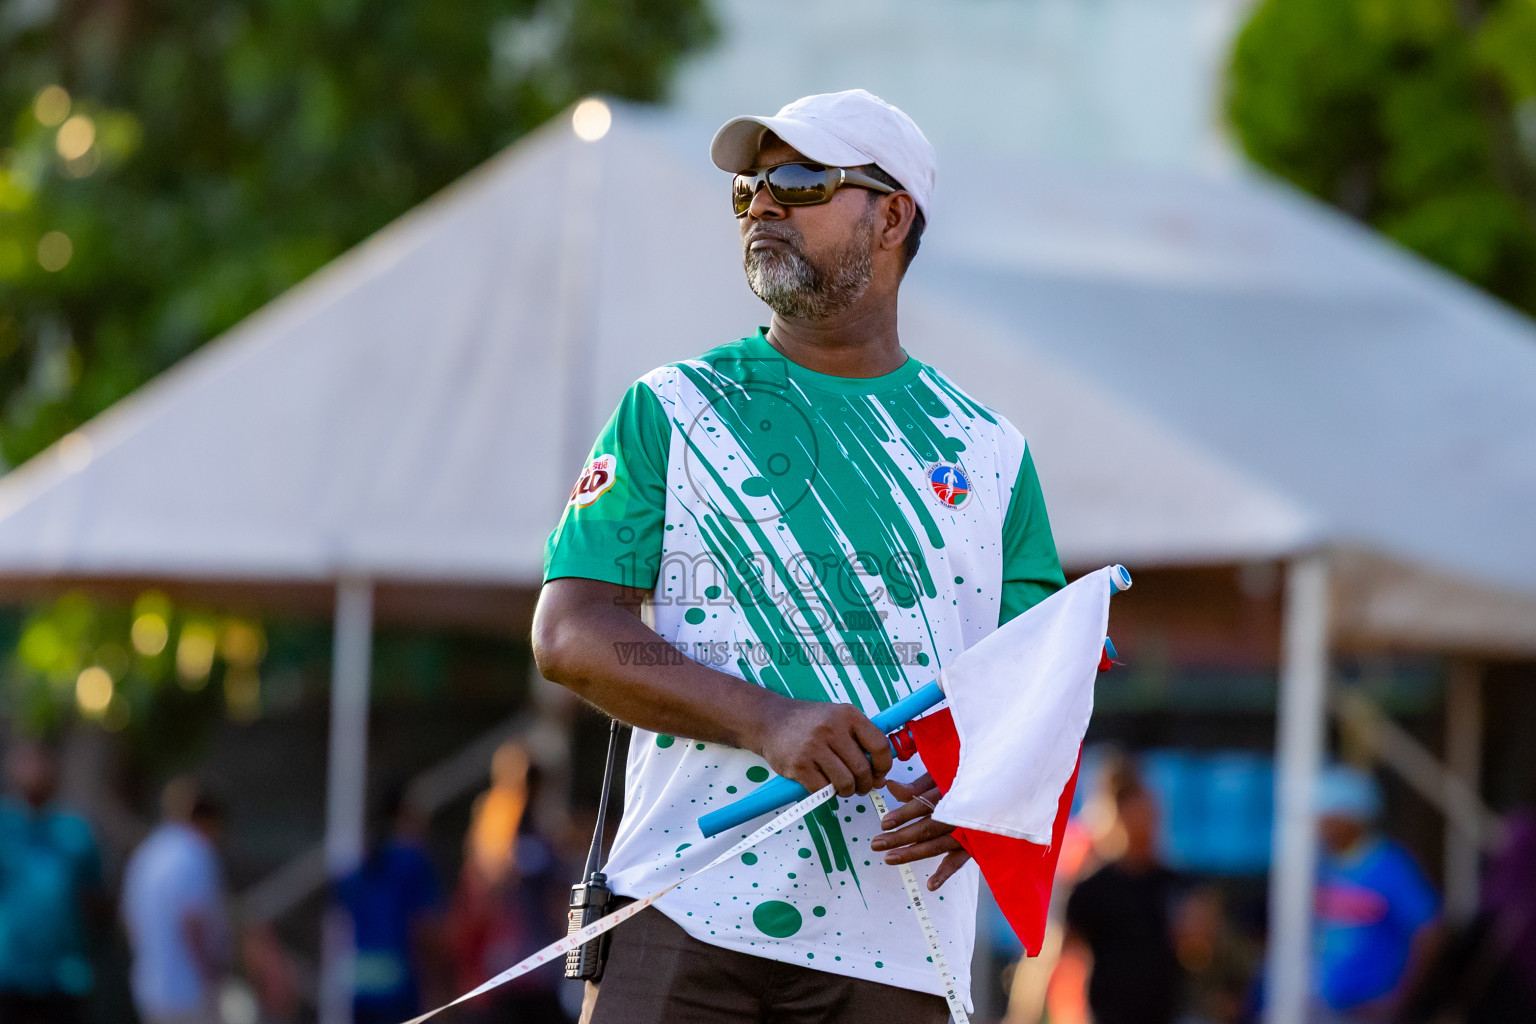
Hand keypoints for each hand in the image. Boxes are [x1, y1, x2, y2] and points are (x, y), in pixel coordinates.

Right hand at [754, 699, 892, 797]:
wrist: (771, 720)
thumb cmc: (809, 723)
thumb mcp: (838, 718)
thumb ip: (860, 740)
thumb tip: (880, 775)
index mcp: (848, 715)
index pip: (880, 745)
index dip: (884, 766)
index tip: (879, 774)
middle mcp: (832, 729)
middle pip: (862, 769)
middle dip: (864, 784)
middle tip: (859, 786)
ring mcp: (814, 747)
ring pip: (845, 783)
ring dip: (847, 791)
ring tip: (842, 786)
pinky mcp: (799, 765)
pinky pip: (823, 789)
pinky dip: (826, 792)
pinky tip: (823, 783)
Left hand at [869, 774, 970, 890]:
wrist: (1002, 791)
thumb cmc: (965, 780)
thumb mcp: (942, 775)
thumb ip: (917, 785)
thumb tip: (890, 786)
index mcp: (949, 792)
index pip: (921, 805)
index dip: (902, 814)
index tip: (884, 823)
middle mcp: (957, 814)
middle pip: (925, 828)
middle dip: (899, 837)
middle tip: (876, 844)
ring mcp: (966, 832)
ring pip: (936, 845)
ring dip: (912, 854)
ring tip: (890, 858)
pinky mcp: (974, 846)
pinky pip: (958, 861)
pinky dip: (945, 873)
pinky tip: (930, 885)